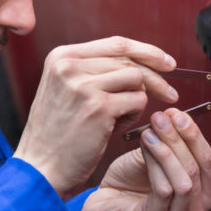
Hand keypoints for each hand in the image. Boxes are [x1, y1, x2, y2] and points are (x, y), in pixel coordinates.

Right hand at [13, 36, 177, 195]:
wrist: (40, 167)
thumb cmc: (58, 133)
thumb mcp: (66, 89)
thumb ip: (94, 70)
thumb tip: (142, 61)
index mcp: (62, 56)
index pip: (116, 43)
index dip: (147, 51)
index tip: (167, 62)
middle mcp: (70, 65)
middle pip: (130, 60)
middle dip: (155, 78)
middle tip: (170, 94)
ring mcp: (84, 85)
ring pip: (136, 79)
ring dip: (138, 99)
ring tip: (122, 116)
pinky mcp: (98, 107)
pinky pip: (137, 101)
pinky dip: (135, 115)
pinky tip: (118, 127)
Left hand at [79, 109, 210, 210]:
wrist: (102, 202)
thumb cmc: (130, 181)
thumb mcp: (155, 155)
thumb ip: (170, 141)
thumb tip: (176, 115)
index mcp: (202, 195)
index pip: (208, 160)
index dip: (194, 134)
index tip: (177, 113)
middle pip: (198, 169)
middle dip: (180, 138)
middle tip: (162, 117)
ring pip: (184, 181)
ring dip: (167, 150)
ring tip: (150, 130)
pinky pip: (164, 190)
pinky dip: (156, 163)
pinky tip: (145, 145)